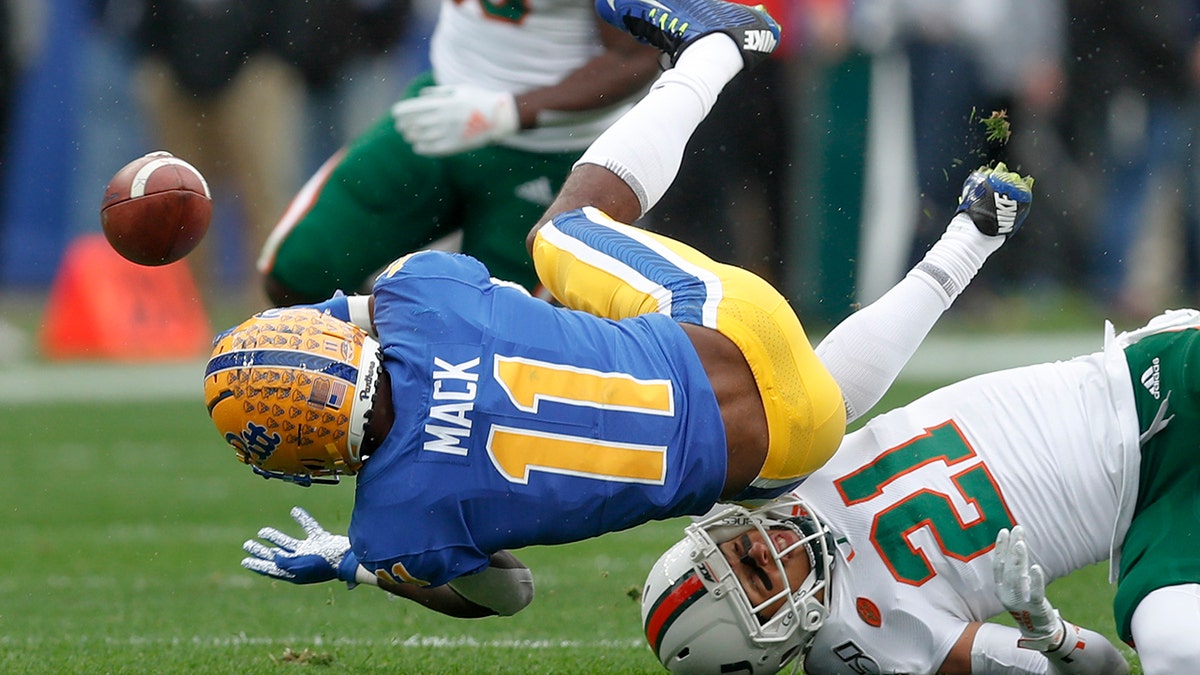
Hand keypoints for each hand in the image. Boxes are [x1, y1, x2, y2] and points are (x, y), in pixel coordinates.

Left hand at [242, 507, 359, 586]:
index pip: (272, 568)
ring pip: (289, 543)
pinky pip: (309, 527)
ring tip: (262, 531)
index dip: (258, 564)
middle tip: (247, 545)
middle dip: (262, 551)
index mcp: (295, 572)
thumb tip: (272, 558)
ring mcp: (311, 551)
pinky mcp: (321, 540)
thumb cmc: (325, 565)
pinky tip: (294, 511)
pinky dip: (302, 518)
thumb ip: (285, 562)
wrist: (349, 558)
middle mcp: (301, 562)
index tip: (245, 561)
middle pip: (277, 556)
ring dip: (275, 537)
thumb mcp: (301, 566)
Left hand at [391, 85, 518, 156]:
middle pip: (414, 124)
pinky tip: (417, 146)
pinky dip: (421, 148)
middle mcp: (443, 118)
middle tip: (400, 126)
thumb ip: (438, 93)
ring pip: (420, 137)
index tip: (395, 114)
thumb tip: (420, 96)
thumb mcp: (459, 89)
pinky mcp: (454, 146)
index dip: (400, 112)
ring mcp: (448, 133)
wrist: (498, 117)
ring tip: (408, 135)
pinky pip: (432, 149)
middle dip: (403, 125)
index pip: (412, 108)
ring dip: (410, 136)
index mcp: (442, 103)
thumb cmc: (478, 99)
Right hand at [993, 526, 1063, 651]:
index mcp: (1000, 589)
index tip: (1004, 531)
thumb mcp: (1016, 588)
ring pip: (1018, 576)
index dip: (1000, 547)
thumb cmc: (1027, 604)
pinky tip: (1035, 567)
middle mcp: (1007, 594)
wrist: (1038, 630)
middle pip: (1007, 567)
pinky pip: (1034, 592)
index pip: (998, 564)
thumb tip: (1016, 546)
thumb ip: (1014, 572)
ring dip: (1018, 559)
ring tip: (1021, 542)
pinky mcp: (1035, 608)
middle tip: (1017, 530)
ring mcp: (1020, 602)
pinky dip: (1035, 580)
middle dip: (1011, 547)